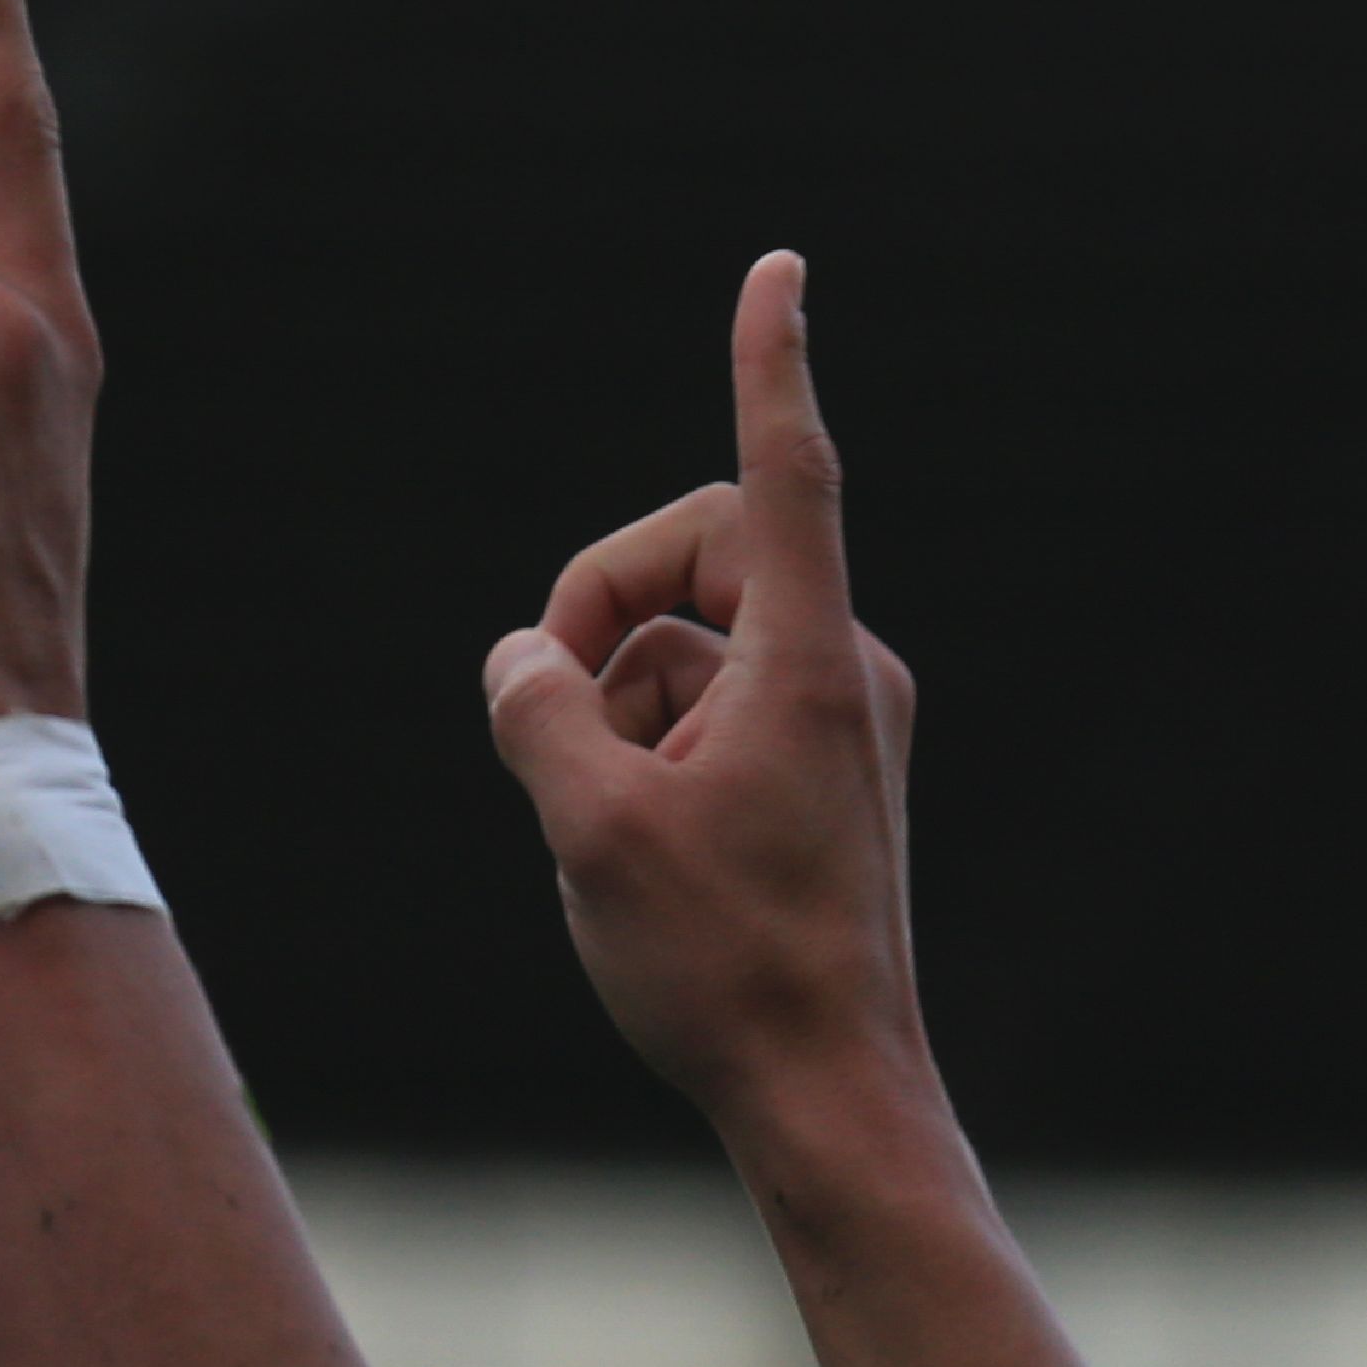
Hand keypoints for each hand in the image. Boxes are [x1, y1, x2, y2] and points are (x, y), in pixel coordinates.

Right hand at [483, 259, 933, 1143]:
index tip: (779, 270)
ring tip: (597, 824)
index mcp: (806, 663)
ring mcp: (839, 728)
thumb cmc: (727, 973)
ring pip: (691, 653)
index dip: (770, 362)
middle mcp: (841, 673)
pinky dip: (653, 753)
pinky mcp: (825, 780)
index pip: (786, 472)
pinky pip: (714, 715)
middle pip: (702, 558)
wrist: (829, 1097)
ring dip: (618, 706)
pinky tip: (634, 852)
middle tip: (542, 707)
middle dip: (605, 608)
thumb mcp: (589, 830)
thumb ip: (537, 710)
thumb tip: (524, 658)